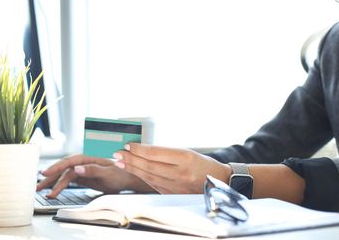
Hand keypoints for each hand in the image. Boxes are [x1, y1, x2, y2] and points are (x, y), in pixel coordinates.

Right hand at [37, 154, 153, 197]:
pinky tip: (53, 191)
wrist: (128, 178)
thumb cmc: (120, 174)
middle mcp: (82, 162)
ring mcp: (82, 169)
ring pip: (64, 175)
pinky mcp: (82, 176)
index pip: (68, 162)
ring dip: (53, 183)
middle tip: (38, 186)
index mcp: (87, 158)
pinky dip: (60, 186)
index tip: (45, 173)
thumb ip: (92, 170)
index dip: (56, 167)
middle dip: (50, 177)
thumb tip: (77, 169)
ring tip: (42, 191)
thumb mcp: (107, 173)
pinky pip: (68, 180)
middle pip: (63, 168)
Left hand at [114, 144, 230, 193]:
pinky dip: (142, 177)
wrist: (220, 182)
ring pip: (148, 177)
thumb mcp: (188, 152)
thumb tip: (142, 150)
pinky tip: (134, 171)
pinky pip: (153, 184)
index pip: (155, 153)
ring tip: (121, 162)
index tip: (128, 145)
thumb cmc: (203, 164)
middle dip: (130, 159)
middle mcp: (180, 173)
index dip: (138, 150)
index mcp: (185, 158)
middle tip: (117, 153)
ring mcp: (176, 186)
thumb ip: (166, 152)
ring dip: (132, 169)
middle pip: (149, 166)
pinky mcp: (173, 194)